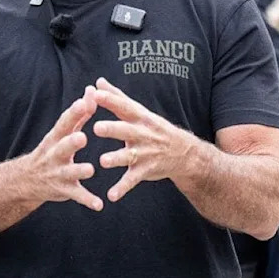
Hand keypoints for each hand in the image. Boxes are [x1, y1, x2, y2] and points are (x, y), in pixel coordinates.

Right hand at [25, 86, 103, 211]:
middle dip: (70, 142)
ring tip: (90, 169)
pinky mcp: (63, 190)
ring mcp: (57, 173)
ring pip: (68, 172)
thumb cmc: (50, 151)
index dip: (73, 113)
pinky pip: (76, 195)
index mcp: (55, 138)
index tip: (84, 101)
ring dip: (79, 170)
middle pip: (62, 147)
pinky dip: (87, 200)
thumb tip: (92, 90)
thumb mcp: (61, 133)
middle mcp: (54, 155)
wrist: (26, 180)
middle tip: (82, 137)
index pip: (63, 123)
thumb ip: (79, 114)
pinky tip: (99, 205)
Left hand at [92, 77, 197, 201]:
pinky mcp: (145, 170)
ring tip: (103, 161)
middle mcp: (142, 134)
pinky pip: (132, 180)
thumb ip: (117, 97)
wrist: (183, 153)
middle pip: (126, 130)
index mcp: (139, 117)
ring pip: (129, 156)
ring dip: (116, 158)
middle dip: (113, 129)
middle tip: (96, 127)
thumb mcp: (139, 111)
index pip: (124, 106)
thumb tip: (98, 81)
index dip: (111, 100)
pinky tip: (111, 196)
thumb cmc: (153, 128)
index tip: (95, 94)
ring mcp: (144, 153)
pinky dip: (122, 188)